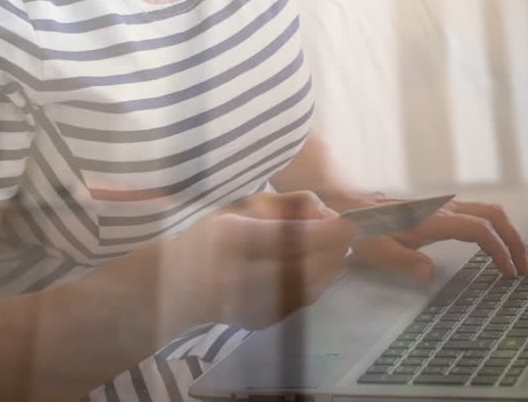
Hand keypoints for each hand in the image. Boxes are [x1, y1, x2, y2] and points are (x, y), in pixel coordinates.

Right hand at [161, 192, 357, 329]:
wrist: (177, 286)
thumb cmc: (212, 237)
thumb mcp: (241, 208)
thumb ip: (287, 205)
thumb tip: (327, 214)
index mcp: (228, 237)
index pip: (285, 237)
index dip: (323, 233)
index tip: (348, 223)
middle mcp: (235, 275)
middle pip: (300, 267)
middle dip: (332, 251)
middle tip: (350, 236)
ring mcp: (246, 305)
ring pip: (305, 288)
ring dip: (330, 268)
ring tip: (339, 250)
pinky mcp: (257, 322)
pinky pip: (299, 303)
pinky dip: (317, 285)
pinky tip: (321, 270)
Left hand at [323, 192, 527, 281]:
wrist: (354, 208)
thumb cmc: (367, 231)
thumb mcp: (379, 251)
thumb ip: (404, 262)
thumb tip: (429, 273)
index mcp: (434, 220)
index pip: (479, 231)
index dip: (499, 250)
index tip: (509, 273)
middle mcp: (445, 209)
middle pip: (493, 215)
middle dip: (515, 239)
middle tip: (527, 266)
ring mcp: (445, 207)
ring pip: (488, 211)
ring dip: (508, 232)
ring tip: (521, 258)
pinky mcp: (442, 210)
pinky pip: (478, 214)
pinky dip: (496, 228)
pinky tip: (497, 245)